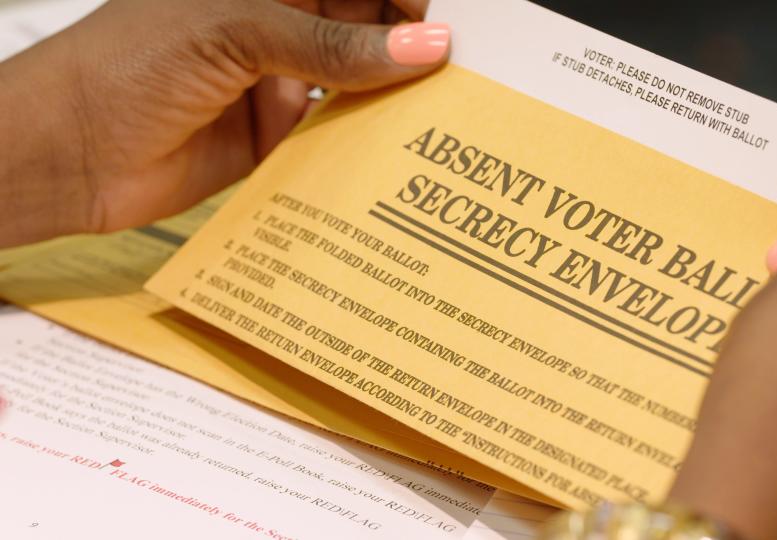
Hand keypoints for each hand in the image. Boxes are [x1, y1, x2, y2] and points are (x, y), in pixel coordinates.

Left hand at [0, 0, 449, 246]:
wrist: (70, 155)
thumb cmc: (126, 67)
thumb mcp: (236, 33)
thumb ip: (332, 44)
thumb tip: (422, 46)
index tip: (442, 24)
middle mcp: (278, 26)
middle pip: (364, 26)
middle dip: (407, 44)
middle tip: (458, 72)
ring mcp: (278, 81)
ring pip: (356, 82)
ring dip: (393, 95)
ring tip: (442, 112)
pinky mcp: (276, 138)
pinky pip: (335, 137)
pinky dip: (366, 143)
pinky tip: (397, 150)